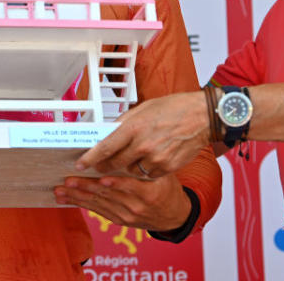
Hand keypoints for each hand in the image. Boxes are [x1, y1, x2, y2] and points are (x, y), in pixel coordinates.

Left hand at [53, 173, 190, 231]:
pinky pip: (99, 211)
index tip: (91, 170)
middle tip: (68, 180)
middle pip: (106, 193)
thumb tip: (124, 142)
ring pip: (99, 203)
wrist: (174, 215)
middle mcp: (137, 205)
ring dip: (78, 197)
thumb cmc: (168, 188)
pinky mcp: (121, 221)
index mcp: (149, 191)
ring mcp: (128, 215)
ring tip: (62, 190)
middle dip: (84, 186)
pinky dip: (84, 205)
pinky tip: (71, 200)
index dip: (105, 178)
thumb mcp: (164, 170)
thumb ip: (143, 160)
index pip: (124, 183)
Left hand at [75, 91, 208, 177]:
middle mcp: (143, 144)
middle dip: (104, 166)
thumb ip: (125, 122)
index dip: (90, 158)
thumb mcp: (145, 108)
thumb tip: (109, 132)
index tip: (80, 165)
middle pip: (114, 163)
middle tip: (99, 167)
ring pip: (130, 172)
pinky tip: (149, 160)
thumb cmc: (175, 108)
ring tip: (130, 159)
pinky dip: (145, 171)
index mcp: (134, 127)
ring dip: (126, 168)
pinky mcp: (167, 168)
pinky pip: (148, 175)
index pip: (105, 147)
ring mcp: (155, 158)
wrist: (203, 117)